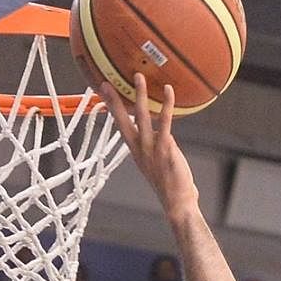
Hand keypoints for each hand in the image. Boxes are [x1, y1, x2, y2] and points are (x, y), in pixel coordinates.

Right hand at [96, 74, 196, 214]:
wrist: (176, 203)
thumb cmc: (170, 185)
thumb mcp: (157, 163)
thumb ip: (158, 145)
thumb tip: (162, 133)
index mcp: (134, 151)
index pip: (119, 125)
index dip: (111, 108)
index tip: (103, 93)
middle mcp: (139, 148)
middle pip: (122, 120)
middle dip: (114, 101)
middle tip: (106, 84)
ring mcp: (151, 148)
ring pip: (143, 117)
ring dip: (140, 95)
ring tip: (138, 78)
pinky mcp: (165, 148)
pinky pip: (165, 122)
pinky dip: (167, 105)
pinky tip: (168, 91)